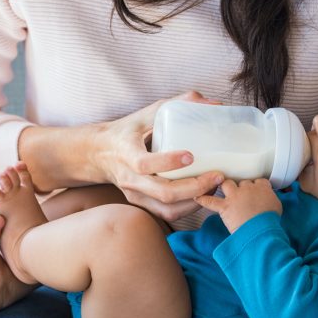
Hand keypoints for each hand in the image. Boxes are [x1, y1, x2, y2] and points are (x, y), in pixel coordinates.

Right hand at [94, 91, 224, 221]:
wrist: (99, 153)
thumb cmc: (128, 130)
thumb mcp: (148, 113)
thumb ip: (179, 104)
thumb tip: (215, 103)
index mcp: (126, 153)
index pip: (144, 164)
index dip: (168, 162)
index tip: (191, 156)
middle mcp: (130, 178)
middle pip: (164, 193)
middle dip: (195, 187)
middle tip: (217, 176)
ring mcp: (135, 194)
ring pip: (168, 208)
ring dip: (195, 201)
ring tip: (214, 186)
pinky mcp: (142, 204)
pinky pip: (167, 213)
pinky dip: (189, 208)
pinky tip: (203, 195)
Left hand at [194, 179, 281, 232]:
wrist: (261, 229)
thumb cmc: (270, 220)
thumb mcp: (277, 206)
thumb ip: (270, 199)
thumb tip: (267, 201)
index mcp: (262, 187)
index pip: (257, 181)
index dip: (255, 186)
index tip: (255, 191)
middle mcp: (247, 188)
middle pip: (242, 182)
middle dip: (240, 187)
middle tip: (241, 194)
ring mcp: (235, 196)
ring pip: (227, 184)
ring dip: (225, 186)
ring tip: (223, 190)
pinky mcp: (225, 207)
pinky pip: (210, 201)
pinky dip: (203, 200)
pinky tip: (197, 198)